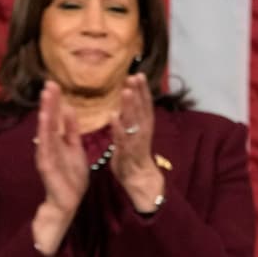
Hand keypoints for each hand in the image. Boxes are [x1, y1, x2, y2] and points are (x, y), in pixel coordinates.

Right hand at [32, 81, 88, 254]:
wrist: (69, 202)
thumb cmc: (72, 177)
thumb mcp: (76, 149)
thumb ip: (72, 131)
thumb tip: (68, 109)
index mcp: (58, 141)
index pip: (55, 117)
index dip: (55, 101)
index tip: (55, 84)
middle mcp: (49, 145)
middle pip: (48, 119)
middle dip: (49, 102)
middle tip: (49, 83)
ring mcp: (46, 154)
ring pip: (45, 130)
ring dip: (45, 112)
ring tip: (46, 96)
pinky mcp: (46, 164)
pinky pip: (45, 146)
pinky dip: (44, 132)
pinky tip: (44, 119)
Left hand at [109, 73, 164, 212]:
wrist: (139, 182)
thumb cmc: (133, 158)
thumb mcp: (131, 136)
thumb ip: (128, 122)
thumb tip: (123, 108)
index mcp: (143, 127)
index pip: (144, 106)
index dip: (142, 91)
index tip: (138, 75)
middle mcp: (143, 132)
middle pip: (143, 110)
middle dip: (140, 93)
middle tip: (135, 76)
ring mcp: (136, 143)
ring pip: (135, 122)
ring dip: (131, 107)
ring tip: (126, 91)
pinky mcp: (128, 154)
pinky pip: (122, 139)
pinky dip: (118, 127)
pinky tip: (113, 116)